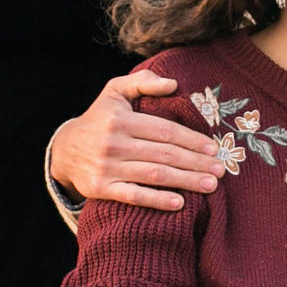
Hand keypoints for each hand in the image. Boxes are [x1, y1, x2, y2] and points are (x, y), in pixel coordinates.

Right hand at [49, 73, 221, 210]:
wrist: (64, 150)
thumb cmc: (99, 118)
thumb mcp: (115, 92)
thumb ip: (143, 83)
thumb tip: (173, 83)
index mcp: (121, 119)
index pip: (165, 130)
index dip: (192, 140)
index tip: (214, 149)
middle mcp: (113, 143)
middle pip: (164, 154)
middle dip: (196, 163)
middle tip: (221, 171)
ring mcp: (107, 167)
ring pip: (155, 175)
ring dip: (186, 181)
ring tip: (211, 186)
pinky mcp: (100, 189)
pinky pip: (133, 196)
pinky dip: (157, 200)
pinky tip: (179, 203)